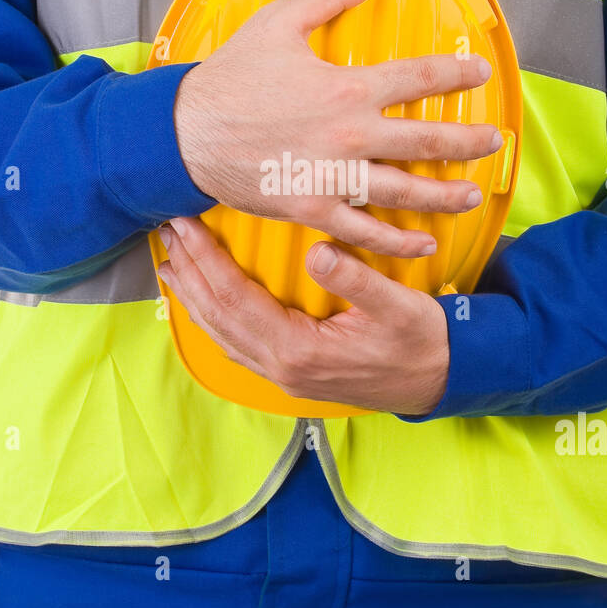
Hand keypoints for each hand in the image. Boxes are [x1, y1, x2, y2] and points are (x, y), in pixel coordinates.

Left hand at [159, 216, 449, 414]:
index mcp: (299, 350)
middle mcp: (281, 367)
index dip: (206, 260)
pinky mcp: (290, 372)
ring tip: (172, 263)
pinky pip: (237, 344)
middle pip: (218, 316)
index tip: (186, 227)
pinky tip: (204, 301)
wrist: (439, 381)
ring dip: (194, 296)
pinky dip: (214, 317)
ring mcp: (283, 374)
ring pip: (221, 334)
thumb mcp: (398, 306)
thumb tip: (317, 252)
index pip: (236, 299)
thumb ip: (356, 279)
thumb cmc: (421, 342)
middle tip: (167, 233)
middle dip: (189, 272)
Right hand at [172, 0, 500, 257]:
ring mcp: (334, 178)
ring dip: (445, 196)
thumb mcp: (278, 22)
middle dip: (468, 143)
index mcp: (348, 88)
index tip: (480, 74)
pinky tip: (421, 244)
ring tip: (471, 195)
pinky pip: (364, 232)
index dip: (458, 74)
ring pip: (406, 192)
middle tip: (492, 143)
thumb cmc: (231, 77)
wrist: (184, 133)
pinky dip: (396, 242)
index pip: (421, 78)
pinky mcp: (313, 210)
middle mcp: (350, 136)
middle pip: (428, 142)